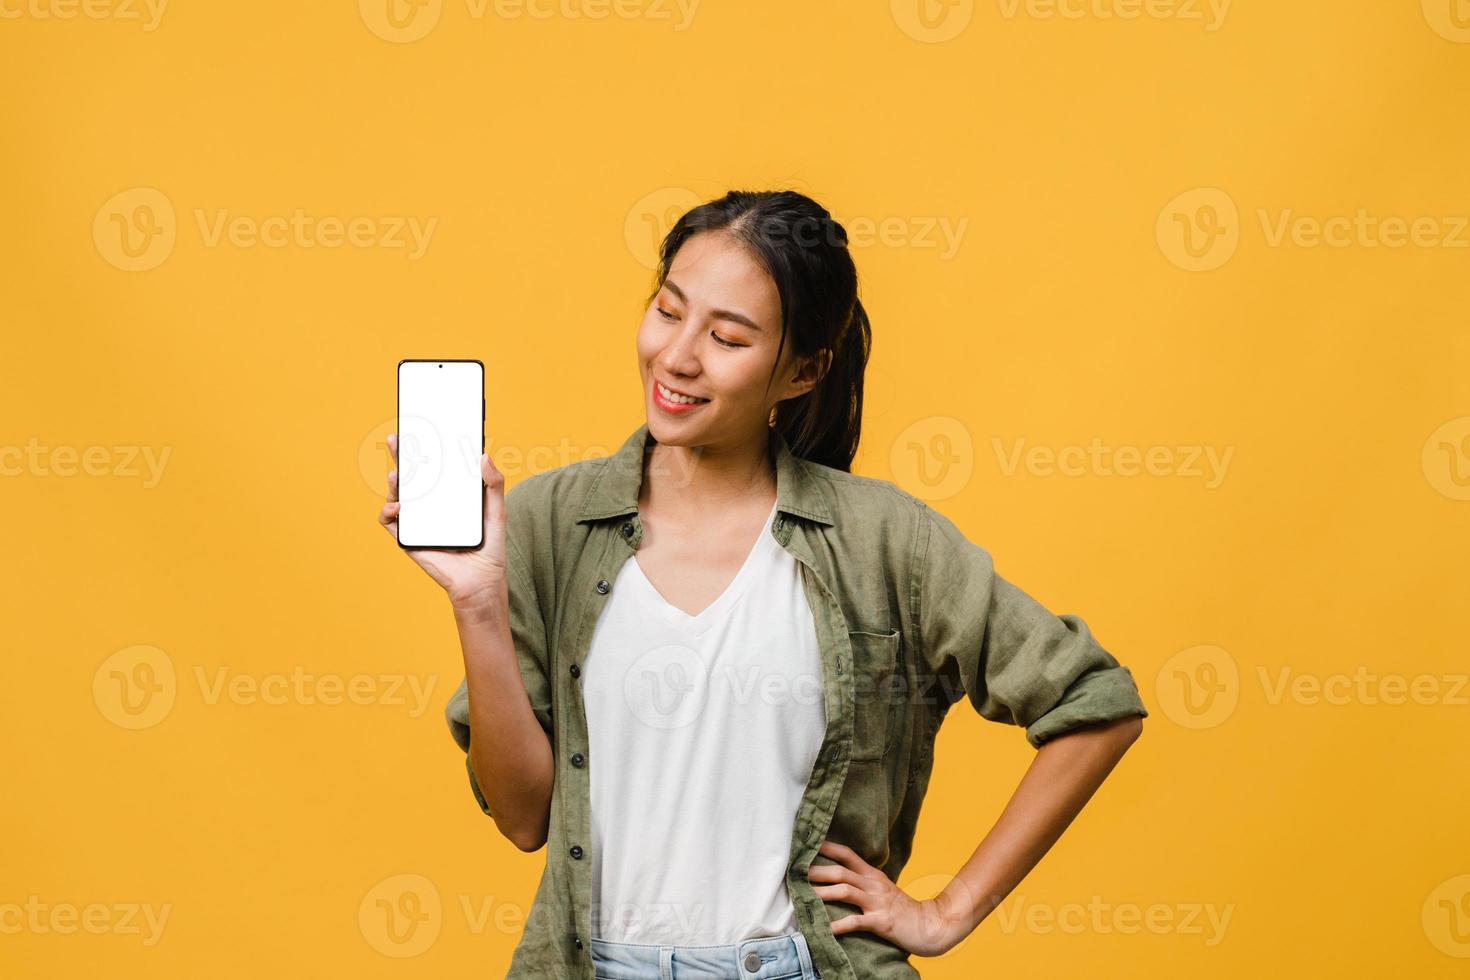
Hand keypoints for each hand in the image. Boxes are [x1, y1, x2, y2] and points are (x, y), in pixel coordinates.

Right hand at [377, 432, 508, 607]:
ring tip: (397, 473)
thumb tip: (484, 455)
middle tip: (397, 438)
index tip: (422, 429)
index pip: (434, 467)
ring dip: (393, 481)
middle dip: (401, 456)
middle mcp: (430, 506)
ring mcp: (417, 521)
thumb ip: (494, 484)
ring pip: (397, 495)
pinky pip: (390, 522)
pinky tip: (397, 506)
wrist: (481, 582)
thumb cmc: (489, 548)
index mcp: (448, 496)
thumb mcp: (496, 511)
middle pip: (411, 476)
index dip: (425, 448)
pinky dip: (388, 511)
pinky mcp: (408, 538)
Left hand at [807, 840, 971, 956]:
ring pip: (845, 891)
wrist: (929, 925)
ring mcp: (877, 902)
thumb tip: (840, 877)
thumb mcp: (883, 889)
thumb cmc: (902, 909)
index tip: (808, 843)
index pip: (847, 854)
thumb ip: (864, 882)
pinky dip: (840, 924)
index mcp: (873, 875)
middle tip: (795, 871)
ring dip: (823, 893)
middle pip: (841, 872)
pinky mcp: (880, 921)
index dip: (828, 848)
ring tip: (804, 896)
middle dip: (817, 871)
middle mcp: (873, 884)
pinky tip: (826, 929)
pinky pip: (856, 921)